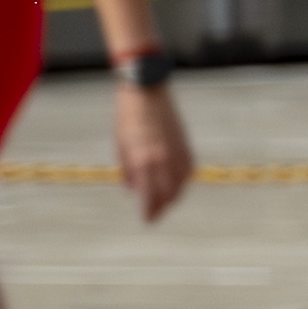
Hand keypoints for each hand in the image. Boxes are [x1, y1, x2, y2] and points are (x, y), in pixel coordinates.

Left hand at [110, 77, 195, 219]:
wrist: (147, 87)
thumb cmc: (127, 114)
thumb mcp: (120, 144)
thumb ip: (127, 170)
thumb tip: (132, 189)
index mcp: (143, 159)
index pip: (149, 196)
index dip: (149, 211)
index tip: (147, 220)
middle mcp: (163, 159)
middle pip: (169, 195)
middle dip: (162, 208)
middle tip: (155, 215)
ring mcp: (177, 151)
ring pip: (181, 184)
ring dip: (174, 196)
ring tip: (166, 202)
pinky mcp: (185, 143)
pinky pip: (187, 170)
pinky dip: (182, 180)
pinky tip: (176, 182)